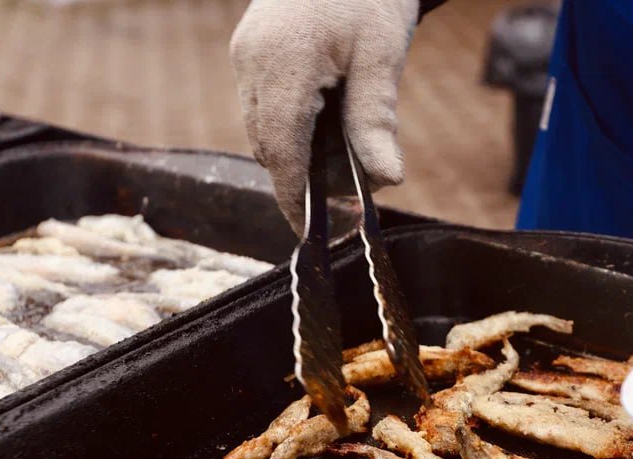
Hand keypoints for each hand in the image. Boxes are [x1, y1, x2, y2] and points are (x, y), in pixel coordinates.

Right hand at [230, 0, 417, 233]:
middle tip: (358, 181)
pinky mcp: (248, 52)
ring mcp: (245, 57)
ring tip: (350, 141)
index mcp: (284, 65)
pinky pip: (265, 106)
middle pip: (271, 146)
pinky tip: (330, 113)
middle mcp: (252, 63)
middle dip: (308, 173)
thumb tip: (387, 180)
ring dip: (302, 149)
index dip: (293, 197)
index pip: (281, 151)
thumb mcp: (382, 56)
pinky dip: (295, 123)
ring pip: (265, 130)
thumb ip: (376, 120)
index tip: (308, 231)